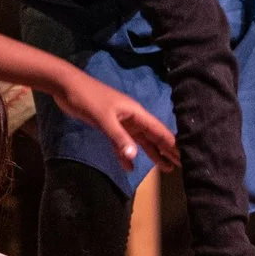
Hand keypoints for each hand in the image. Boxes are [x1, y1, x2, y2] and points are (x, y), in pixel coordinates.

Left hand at [54, 72, 178, 170]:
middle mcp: (133, 118)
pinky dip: (127, 154)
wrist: (66, 87)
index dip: (173, 143)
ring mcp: (121, 123)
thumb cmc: (88, 98)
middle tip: (183, 166)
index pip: (159, 130)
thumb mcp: (104, 118)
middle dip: (168, 150)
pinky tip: (130, 166)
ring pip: (141, 141)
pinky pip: (122, 143)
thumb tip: (134, 157)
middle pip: (154, 136)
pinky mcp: (109, 127)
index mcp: (136, 113)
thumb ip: (118, 137)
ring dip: (152, 154)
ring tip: (166, 169)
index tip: (188, 156)